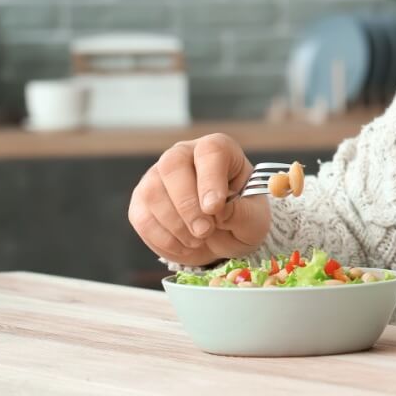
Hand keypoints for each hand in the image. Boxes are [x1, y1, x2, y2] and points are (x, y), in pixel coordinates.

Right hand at [128, 133, 270, 265]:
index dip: (210, 179)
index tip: (214, 208)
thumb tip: (218, 210)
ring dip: (176, 225)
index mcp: (219, 150)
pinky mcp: (141, 201)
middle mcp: (185, 154)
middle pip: (173, 165)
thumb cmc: (242, 217)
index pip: (211, 151)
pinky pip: (142, 218)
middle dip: (187, 204)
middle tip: (204, 231)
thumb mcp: (253, 219)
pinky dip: (163, 239)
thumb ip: (240, 213)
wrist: (224, 235)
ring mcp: (158, 175)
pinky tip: (184, 246)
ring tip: (199, 240)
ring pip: (153, 192)